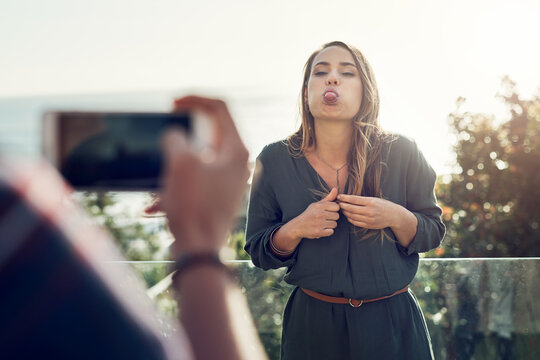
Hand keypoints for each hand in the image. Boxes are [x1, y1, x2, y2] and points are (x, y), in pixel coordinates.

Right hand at [156, 96, 249, 255]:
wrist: (200, 250)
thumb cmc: (193, 207)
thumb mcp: (180, 163)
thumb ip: (176, 137)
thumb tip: (176, 135)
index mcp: (236, 150)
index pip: (220, 108)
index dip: (194, 99)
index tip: (172, 104)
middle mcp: (238, 163)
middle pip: (209, 133)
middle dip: (181, 135)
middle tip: (165, 136)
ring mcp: (230, 180)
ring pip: (198, 159)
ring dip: (174, 164)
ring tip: (158, 182)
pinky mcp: (219, 195)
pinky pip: (195, 180)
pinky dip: (176, 185)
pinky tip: (154, 205)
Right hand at [294, 187, 339, 238]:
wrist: (298, 226)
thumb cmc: (309, 214)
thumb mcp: (317, 205)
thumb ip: (328, 198)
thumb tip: (336, 189)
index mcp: (319, 206)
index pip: (336, 206)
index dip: (333, 209)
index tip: (328, 211)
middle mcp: (319, 214)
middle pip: (337, 216)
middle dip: (332, 218)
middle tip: (325, 218)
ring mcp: (319, 224)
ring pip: (334, 224)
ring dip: (330, 225)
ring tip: (323, 224)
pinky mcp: (319, 232)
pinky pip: (331, 232)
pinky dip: (327, 231)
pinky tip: (322, 229)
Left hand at [337, 194, 397, 228]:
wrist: (394, 216)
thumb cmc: (383, 205)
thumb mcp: (374, 199)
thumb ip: (363, 200)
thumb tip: (348, 198)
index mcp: (371, 202)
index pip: (354, 199)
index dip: (345, 198)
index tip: (339, 196)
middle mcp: (369, 211)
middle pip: (351, 208)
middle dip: (342, 205)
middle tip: (337, 203)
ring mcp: (369, 219)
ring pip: (352, 216)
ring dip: (345, 212)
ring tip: (341, 209)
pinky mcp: (369, 225)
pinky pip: (355, 222)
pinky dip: (350, 218)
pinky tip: (348, 215)